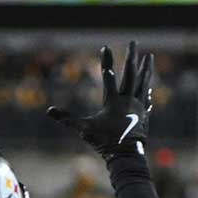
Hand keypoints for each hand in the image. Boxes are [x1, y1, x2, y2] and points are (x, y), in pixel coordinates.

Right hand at [47, 42, 154, 158]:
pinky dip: (146, 88)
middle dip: (131, 57)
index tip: (105, 47)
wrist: (127, 155)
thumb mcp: (83, 129)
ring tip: (149, 56)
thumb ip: (66, 119)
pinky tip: (148, 85)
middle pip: (131, 74)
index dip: (106, 61)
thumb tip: (48, 110)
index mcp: (113, 102)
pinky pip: (146, 96)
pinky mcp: (143, 114)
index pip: (108, 77)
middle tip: (134, 42)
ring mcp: (138, 106)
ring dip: (146, 68)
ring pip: (143, 82)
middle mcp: (128, 100)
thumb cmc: (105, 142)